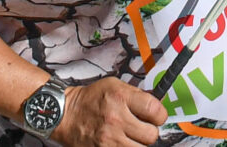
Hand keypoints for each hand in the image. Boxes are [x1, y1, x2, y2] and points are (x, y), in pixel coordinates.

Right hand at [51, 78, 165, 146]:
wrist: (66, 114)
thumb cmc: (91, 99)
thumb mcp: (114, 85)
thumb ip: (136, 95)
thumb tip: (156, 107)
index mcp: (121, 98)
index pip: (155, 111)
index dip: (160, 115)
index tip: (156, 116)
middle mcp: (116, 119)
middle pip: (151, 135)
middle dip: (150, 131)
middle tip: (142, 127)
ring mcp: (109, 139)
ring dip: (139, 143)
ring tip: (131, 136)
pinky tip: (122, 142)